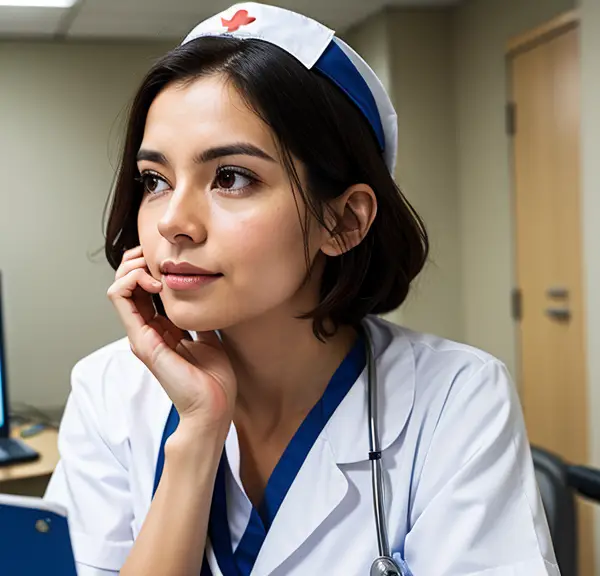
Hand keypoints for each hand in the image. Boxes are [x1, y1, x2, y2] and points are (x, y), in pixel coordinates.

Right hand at [107, 246, 235, 430]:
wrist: (214, 408)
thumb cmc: (214, 380)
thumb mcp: (211, 338)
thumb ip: (201, 319)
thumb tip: (206, 296)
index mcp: (161, 330)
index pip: (144, 290)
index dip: (151, 268)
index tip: (170, 259)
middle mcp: (146, 331)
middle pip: (128, 285)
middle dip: (138, 262)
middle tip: (157, 255)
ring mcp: (141, 335)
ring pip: (119, 288)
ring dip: (132, 267)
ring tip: (155, 267)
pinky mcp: (141, 340)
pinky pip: (121, 299)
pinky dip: (132, 280)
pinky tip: (156, 281)